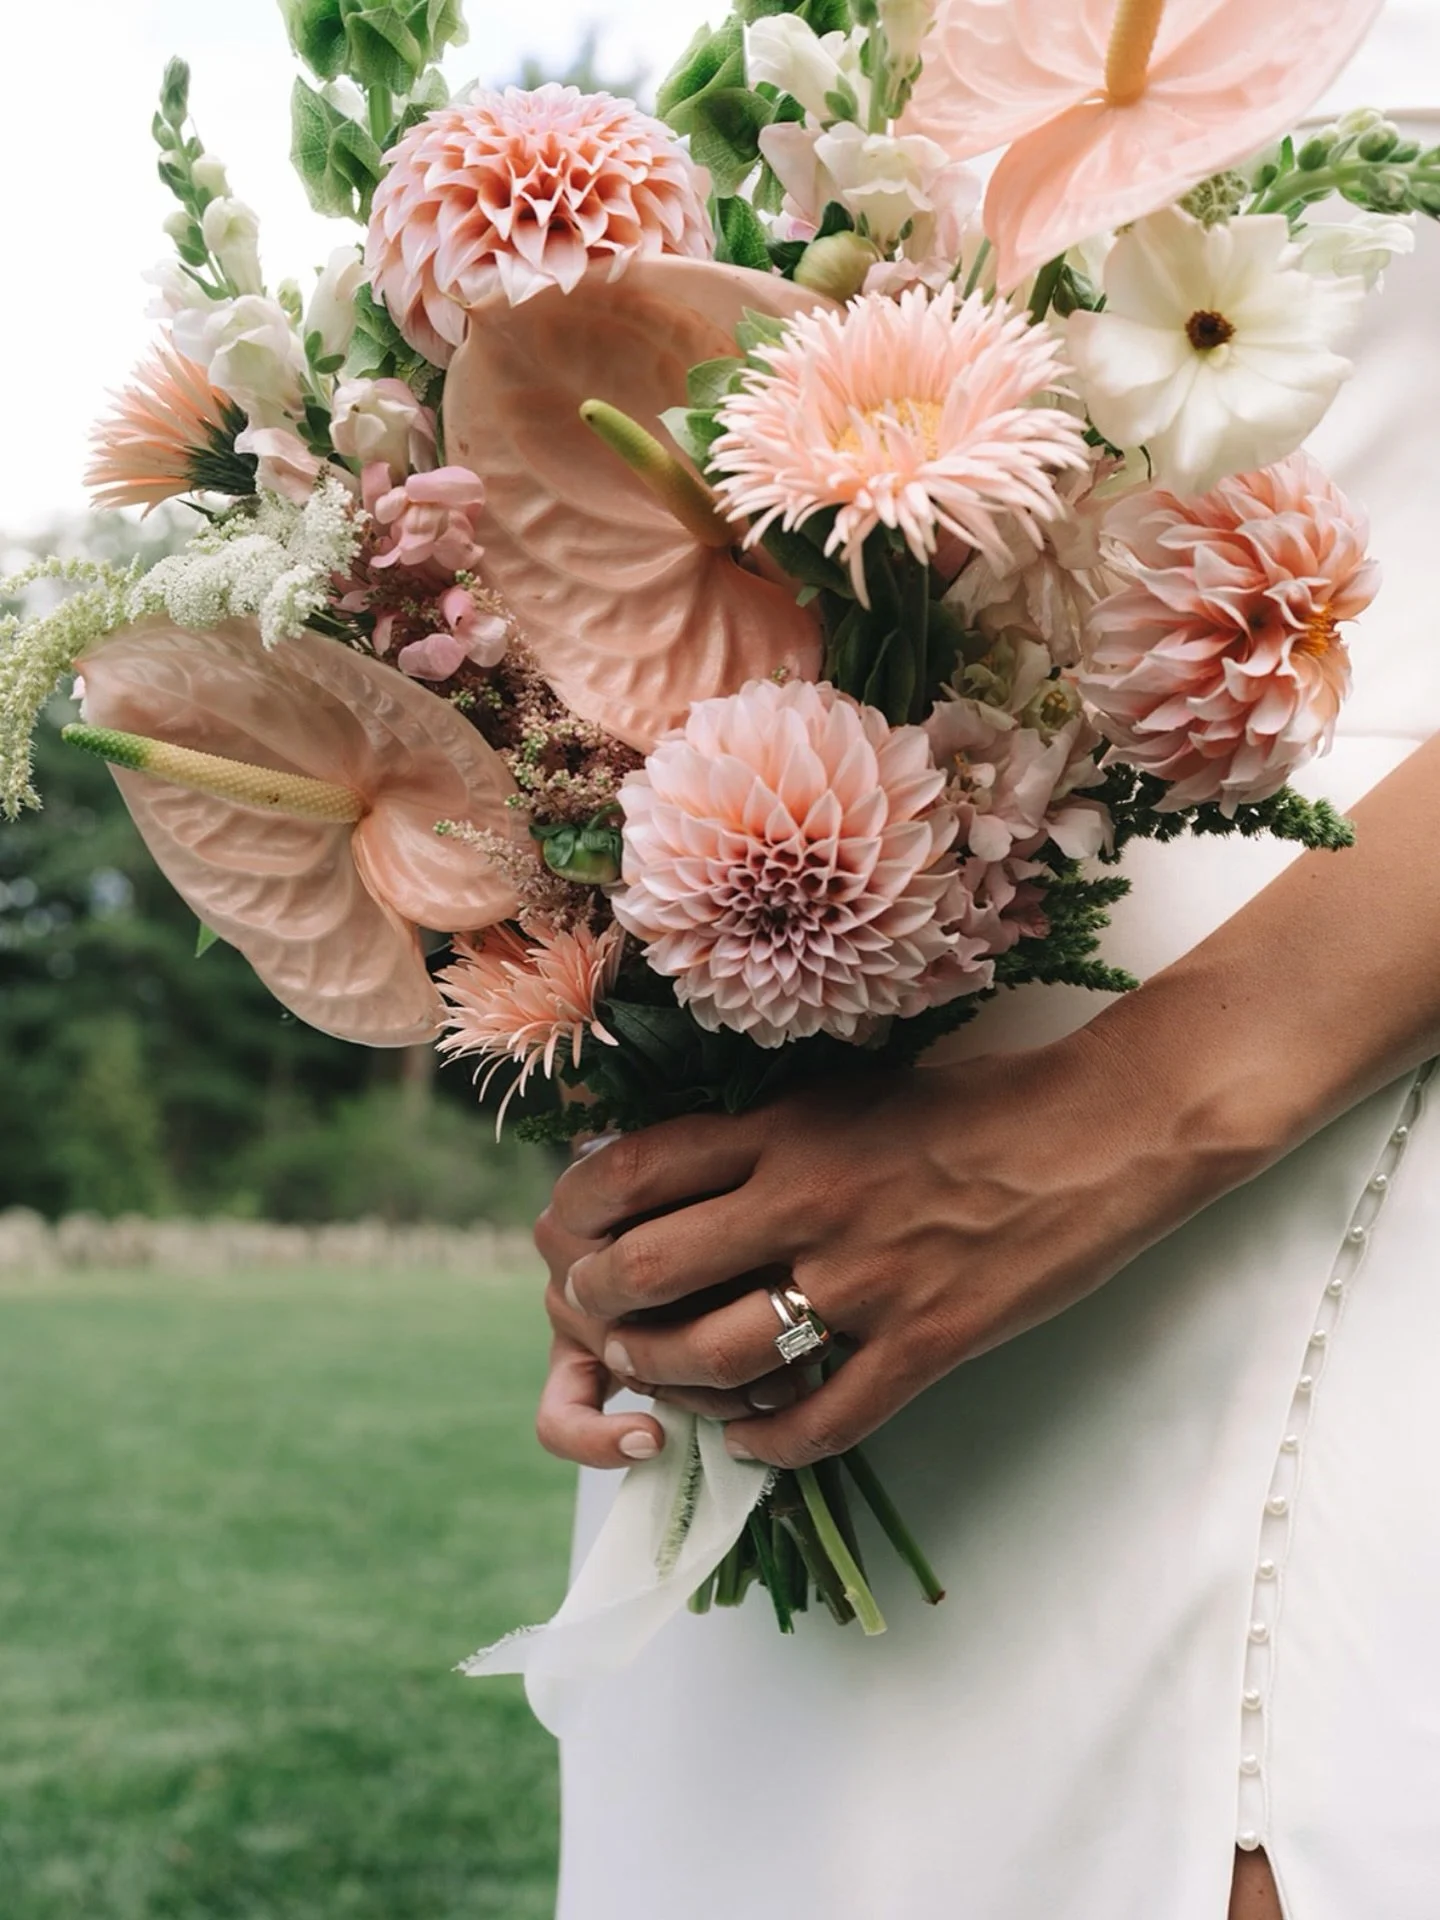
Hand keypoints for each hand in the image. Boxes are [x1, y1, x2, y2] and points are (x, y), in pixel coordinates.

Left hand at [553, 1024, 1252, 1469]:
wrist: (1103, 1131)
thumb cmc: (976, 1102)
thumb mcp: (849, 1093)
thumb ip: (764, 1136)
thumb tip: (672, 1179)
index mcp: (784, 1129)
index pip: (630, 1172)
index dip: (577, 1217)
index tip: (573, 1240)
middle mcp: (806, 1201)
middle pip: (649, 1269)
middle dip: (600, 1307)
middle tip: (601, 1321)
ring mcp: (865, 1279)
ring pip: (716, 1354)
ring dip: (665, 1379)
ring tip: (658, 1382)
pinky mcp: (927, 1343)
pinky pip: (820, 1420)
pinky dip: (767, 1443)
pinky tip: (749, 1440)